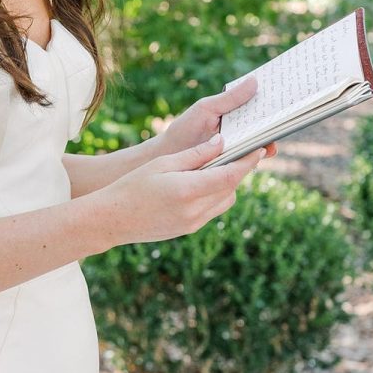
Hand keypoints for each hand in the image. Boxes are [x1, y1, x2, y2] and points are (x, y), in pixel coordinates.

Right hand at [95, 135, 266, 248]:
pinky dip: (216, 194)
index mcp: (188, 191)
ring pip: (226, 200)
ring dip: (228, 183)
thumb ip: (195, 154)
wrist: (112, 219)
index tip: (260, 149)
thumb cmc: (132, 185)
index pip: (230, 175)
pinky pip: (214, 209)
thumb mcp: (163, 164)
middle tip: (241, 151)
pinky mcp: (190, 229)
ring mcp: (193, 223)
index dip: (247, 162)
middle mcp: (195, 211)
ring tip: (219, 165)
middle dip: (239, 169)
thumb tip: (221, 143)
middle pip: (231, 188)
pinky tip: (203, 182)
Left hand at [156, 74, 276, 160]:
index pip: (258, 103)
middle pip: (266, 121)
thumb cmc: (185, 130)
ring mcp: (241, 148)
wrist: (169, 159)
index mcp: (234, 113)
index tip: (288, 83)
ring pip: (264, 139)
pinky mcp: (239, 165)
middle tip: (294, 103)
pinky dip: (264, 151)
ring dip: (275, 132)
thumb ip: (230, 98)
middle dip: (280, 112)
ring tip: (284, 123)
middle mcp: (241, 130)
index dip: (273, 95)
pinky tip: (269, 146)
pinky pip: (255, 157)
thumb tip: (255, 81)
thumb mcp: (207, 109)